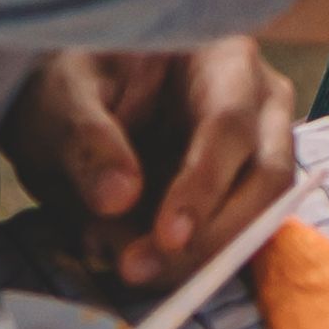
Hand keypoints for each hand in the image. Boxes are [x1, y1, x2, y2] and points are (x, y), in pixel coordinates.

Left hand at [5, 39, 294, 291]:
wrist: (76, 105)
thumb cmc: (76, 83)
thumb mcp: (61, 97)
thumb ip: (87, 141)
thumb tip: (118, 198)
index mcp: (223, 59)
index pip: (231, 125)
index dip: (204, 185)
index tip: (167, 238)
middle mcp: (259, 104)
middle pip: (267, 179)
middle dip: (209, 237)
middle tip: (139, 269)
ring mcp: (258, 151)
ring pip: (258, 216)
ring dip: (196, 256)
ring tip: (128, 266)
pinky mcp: (240, 195)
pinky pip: (233, 237)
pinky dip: (187, 260)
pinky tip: (137, 260)